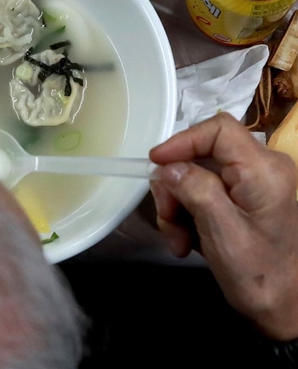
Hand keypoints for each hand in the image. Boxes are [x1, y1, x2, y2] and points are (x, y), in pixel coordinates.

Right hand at [150, 113, 297, 340]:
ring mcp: (249, 181)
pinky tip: (186, 239)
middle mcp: (261, 167)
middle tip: (168, 218)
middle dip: (175, 187)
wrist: (281, 306)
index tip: (155, 163)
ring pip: (193, 174)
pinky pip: (199, 190)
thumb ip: (196, 191)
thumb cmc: (257, 273)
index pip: (218, 129)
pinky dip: (185, 213)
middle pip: (199, 154)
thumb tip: (168, 168)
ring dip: (176, 206)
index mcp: (264, 170)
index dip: (182, 141)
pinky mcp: (239, 195)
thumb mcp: (222, 232)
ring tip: (178, 238)